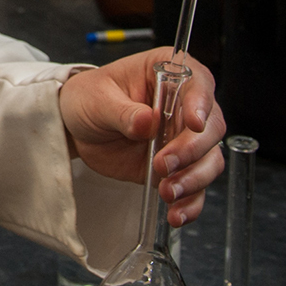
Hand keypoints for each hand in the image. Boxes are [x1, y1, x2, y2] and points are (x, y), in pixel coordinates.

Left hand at [58, 47, 226, 227]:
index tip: (194, 123)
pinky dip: (191, 202)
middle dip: (192, 150)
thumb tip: (146, 121)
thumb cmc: (88, 99)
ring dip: (193, 180)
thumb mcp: (97, 99)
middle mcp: (184, 104)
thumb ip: (122, 111)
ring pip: (209, 160)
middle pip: (211, 127)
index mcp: (168, 72)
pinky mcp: (178, 167)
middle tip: (163, 164)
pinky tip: (176, 213)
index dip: (201, 103)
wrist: (75, 128)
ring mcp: (183, 138)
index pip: (198, 83)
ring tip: (167, 191)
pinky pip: (196, 187)